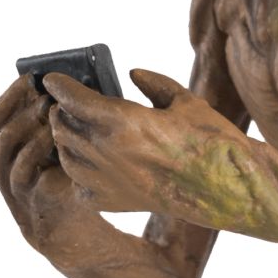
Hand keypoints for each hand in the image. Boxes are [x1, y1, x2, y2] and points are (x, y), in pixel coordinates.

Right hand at [0, 73, 107, 266]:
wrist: (75, 234)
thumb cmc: (67, 186)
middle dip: (19, 103)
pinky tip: (53, 137)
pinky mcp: (25, 199)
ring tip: (49, 111)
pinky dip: (37, 150)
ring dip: (28, 123)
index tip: (31, 77)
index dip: (11, 92)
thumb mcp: (54, 153)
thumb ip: (48, 127)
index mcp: (2, 150)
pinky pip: (24, 170)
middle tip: (42, 93)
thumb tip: (62, 89)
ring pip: (7, 145)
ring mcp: (10, 185)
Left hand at [45, 68, 277, 244]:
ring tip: (79, 134)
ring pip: (65, 156)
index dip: (58, 85)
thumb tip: (132, 75)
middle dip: (62, 113)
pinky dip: (80, 174)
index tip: (51, 79)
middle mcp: (107, 151)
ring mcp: (108, 181)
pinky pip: (80, 186)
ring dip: (67, 142)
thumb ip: (154, 84)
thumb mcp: (184, 101)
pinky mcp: (113, 203)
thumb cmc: (209, 142)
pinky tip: (95, 166)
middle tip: (68, 106)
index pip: (70, 98)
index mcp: (122, 120)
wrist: (226, 188)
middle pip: (62, 127)